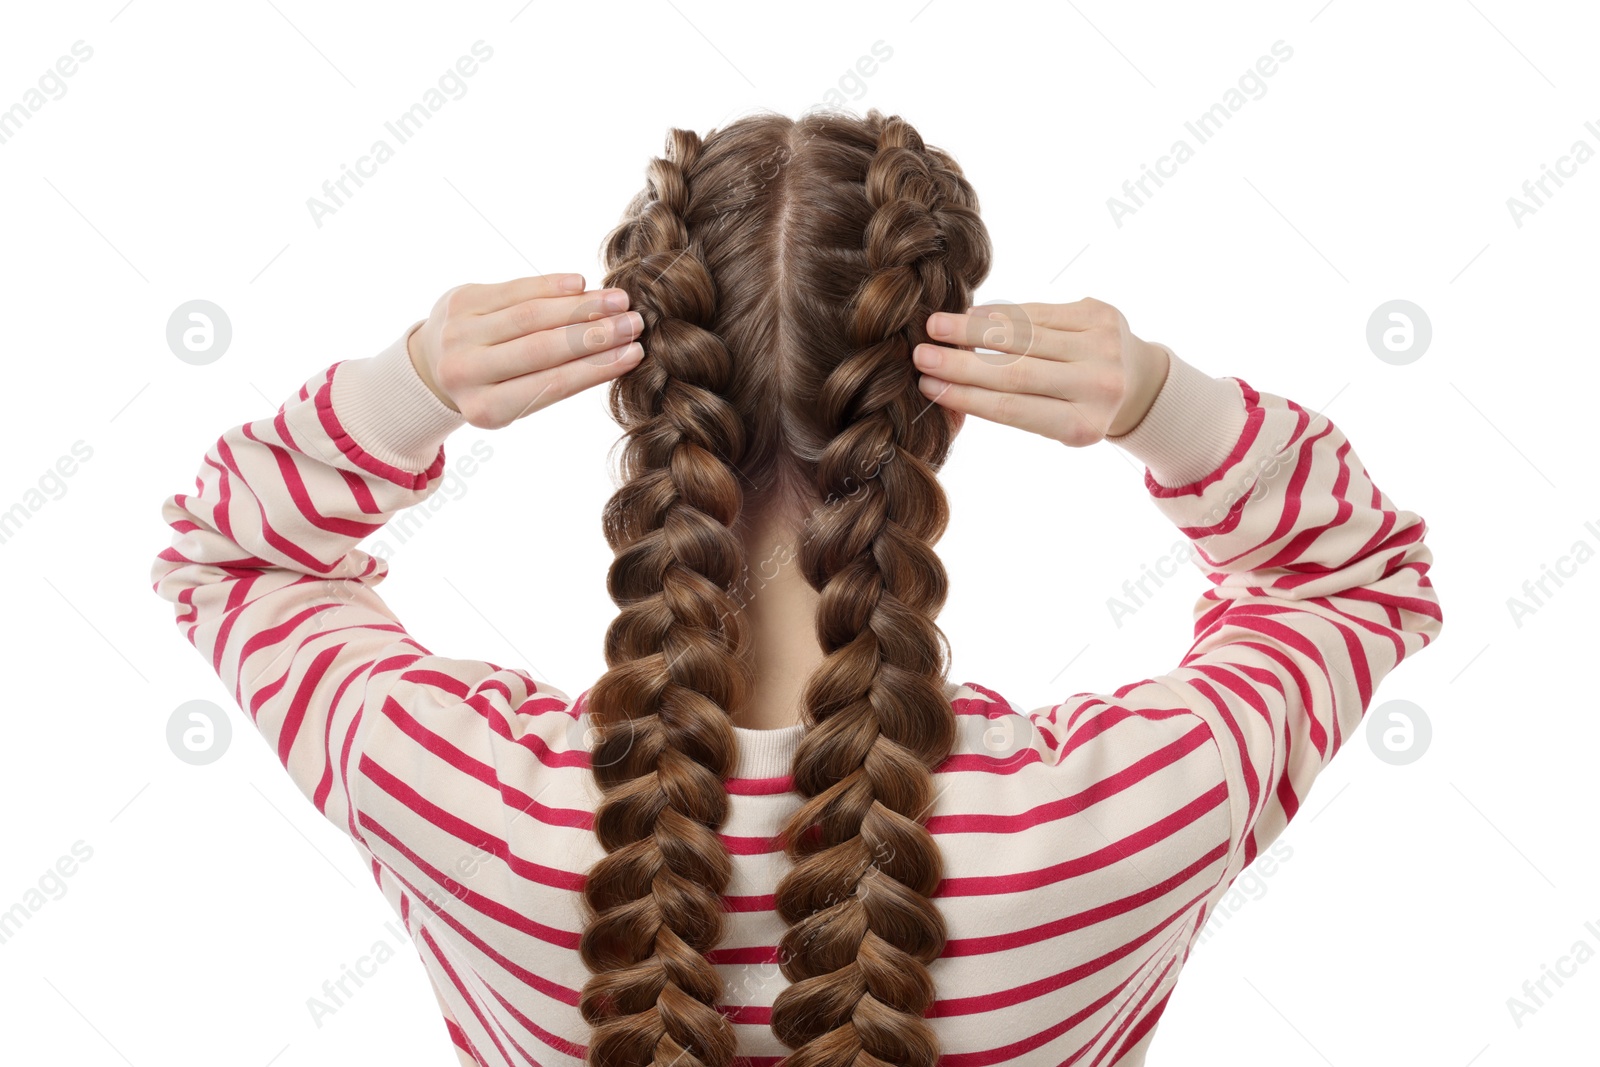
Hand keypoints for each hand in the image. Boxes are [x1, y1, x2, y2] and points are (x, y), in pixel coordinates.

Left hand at [407, 273, 644, 428]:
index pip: (554, 385)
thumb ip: (556, 379)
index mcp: (485, 409)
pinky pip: (515, 289)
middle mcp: (466, 371)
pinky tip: (581, 284)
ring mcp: (460, 332)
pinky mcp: (461, 300)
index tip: (635, 353)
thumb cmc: (493, 387)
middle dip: (596, 335)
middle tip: (635, 323)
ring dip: (581, 306)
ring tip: (619, 301)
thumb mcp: (518, 400)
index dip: (597, 368)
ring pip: (532, 314)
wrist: (433, 365)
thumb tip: (618, 349)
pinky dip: (551, 285)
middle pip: (543, 348)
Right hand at [912, 297, 1170, 445]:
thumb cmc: (1077, 408)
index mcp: (1083, 425)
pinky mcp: (1099, 314)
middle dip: (961, 362)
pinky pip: (1037, 312)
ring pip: (1023, 335)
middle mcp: (1099, 385)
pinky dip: (1000, 313)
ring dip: (972, 330)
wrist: (1135, 381)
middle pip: (1015, 371)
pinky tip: (969, 315)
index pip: (1012, 409)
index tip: (926, 386)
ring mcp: (1103, 345)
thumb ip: (1007, 406)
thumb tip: (942, 385)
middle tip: (919, 355)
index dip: (965, 397)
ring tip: (935, 326)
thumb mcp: (1051, 424)